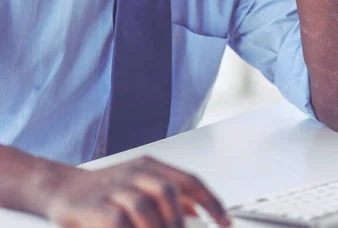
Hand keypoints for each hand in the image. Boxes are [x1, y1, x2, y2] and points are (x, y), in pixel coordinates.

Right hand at [45, 155, 229, 227]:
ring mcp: (115, 189)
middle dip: (181, 221)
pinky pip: (121, 222)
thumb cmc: (105, 192)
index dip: (210, 201)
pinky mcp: (98, 208)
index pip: (188, 180)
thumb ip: (168, 196)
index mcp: (149, 165)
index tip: (225, 221)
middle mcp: (135, 172)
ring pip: (147, 207)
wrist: (62, 188)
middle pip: (169, 192)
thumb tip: (197, 212)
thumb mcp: (139, 185)